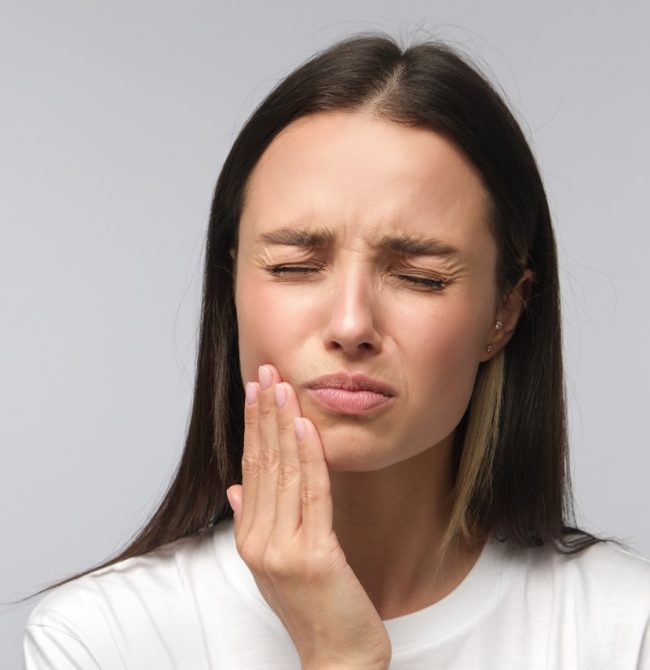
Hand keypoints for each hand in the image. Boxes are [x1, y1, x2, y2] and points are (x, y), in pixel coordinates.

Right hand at [226, 364, 391, 669]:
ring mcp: (283, 549)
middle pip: (262, 462)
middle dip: (264, 413)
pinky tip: (305, 426)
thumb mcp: (272, 563)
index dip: (253, 425)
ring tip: (282, 386)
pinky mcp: (314, 556)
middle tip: (265, 371)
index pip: (250, 466)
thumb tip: (235, 487)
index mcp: (249, 536)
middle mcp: (259, 540)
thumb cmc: (310, 607)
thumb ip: (252, 521)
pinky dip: (308, 457)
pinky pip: (312, 495)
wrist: (336, 656)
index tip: (255, 388)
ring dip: (282, 424)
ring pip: (283, 472)